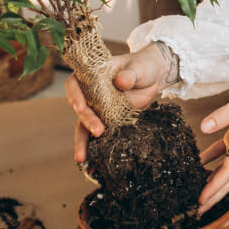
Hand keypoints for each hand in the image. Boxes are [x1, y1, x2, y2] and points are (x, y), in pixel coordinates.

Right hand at [67, 41, 177, 162]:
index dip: (74, 96)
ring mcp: (99, 107)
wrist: (154, 76)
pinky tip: (93, 161)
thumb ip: (130, 74)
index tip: (80, 108)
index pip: (74, 84)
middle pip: (80, 109)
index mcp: (92, 76)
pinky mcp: (109, 119)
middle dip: (86, 122)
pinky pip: (99, 134)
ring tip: (82, 158)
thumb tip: (120, 82)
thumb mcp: (139, 68)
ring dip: (83, 141)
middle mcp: (91, 93)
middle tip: (98, 131)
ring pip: (85, 126)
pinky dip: (96, 147)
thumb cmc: (143, 66)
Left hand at [195, 68, 228, 214]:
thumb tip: (203, 128)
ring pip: (226, 170)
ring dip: (213, 184)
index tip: (201, 200)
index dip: (214, 187)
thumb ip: (223, 114)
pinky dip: (212, 162)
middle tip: (197, 212)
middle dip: (214, 196)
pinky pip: (224, 155)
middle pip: (228, 179)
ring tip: (199, 197)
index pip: (228, 171)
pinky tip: (198, 165)